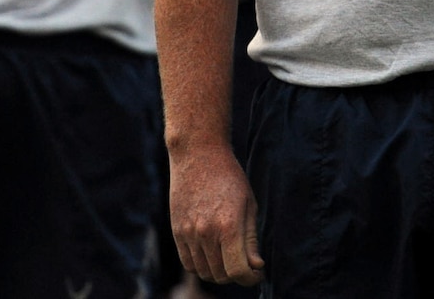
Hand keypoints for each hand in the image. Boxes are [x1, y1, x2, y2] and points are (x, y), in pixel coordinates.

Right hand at [168, 144, 264, 286]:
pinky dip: (201, 266)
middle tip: (246, 265)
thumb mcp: (249, 205)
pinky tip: (213, 255)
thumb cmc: (229, 177)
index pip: (238, 271)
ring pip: (204, 272)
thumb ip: (251, 239)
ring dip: (219, 273)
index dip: (250, 279)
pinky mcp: (177, 231)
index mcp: (228, 226)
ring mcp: (188, 233)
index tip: (257, 274)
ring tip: (230, 259)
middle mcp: (206, 233)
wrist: (198, 154)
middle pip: (221, 275)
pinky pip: (188, 263)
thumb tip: (256, 267)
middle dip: (237, 276)